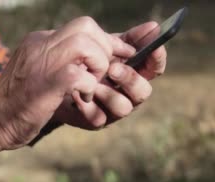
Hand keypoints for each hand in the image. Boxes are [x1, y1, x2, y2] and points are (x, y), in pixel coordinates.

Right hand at [0, 17, 134, 159]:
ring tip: (90, 86)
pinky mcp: (46, 83)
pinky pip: (80, 75)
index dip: (106, 41)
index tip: (120, 56)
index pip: (82, 27)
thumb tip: (88, 65)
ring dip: (98, 66)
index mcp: (39, 41)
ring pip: (86, 43)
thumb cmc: (15, 105)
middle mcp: (40, 44)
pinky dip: (88, 88)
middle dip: (104, 49)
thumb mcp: (37, 75)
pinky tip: (80, 101)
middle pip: (86, 26)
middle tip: (103, 73)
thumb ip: (60, 63)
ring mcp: (42, 61)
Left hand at [52, 21, 167, 129]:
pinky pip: (99, 118)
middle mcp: (128, 95)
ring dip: (108, 93)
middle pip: (143, 92)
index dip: (157, 59)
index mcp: (135, 74)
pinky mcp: (95, 122)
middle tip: (112, 68)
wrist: (57, 79)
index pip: (154, 69)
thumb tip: (154, 27)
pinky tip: (76, 94)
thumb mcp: (106, 47)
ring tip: (91, 82)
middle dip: (130, 79)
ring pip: (124, 108)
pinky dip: (87, 106)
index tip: (154, 48)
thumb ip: (128, 39)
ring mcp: (113, 111)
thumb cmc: (87, 62)